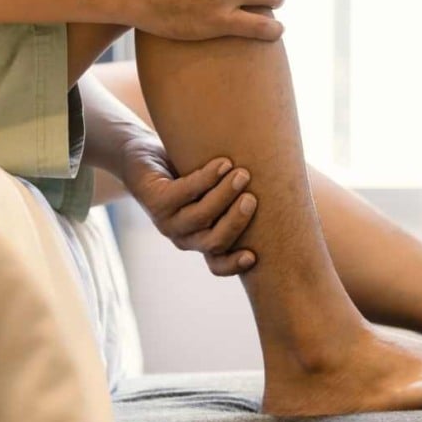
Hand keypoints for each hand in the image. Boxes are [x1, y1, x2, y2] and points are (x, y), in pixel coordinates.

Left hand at [120, 137, 257, 275]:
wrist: (141, 157)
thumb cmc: (186, 174)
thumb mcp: (212, 191)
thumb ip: (236, 197)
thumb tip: (280, 189)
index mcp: (200, 240)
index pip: (218, 264)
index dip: (234, 265)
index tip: (254, 256)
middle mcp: (184, 236)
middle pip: (214, 242)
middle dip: (236, 222)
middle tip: (252, 198)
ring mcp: (167, 221)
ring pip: (201, 217)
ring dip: (224, 195)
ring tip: (241, 173)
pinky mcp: (156, 201)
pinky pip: (185, 192)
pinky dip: (207, 178)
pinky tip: (222, 164)